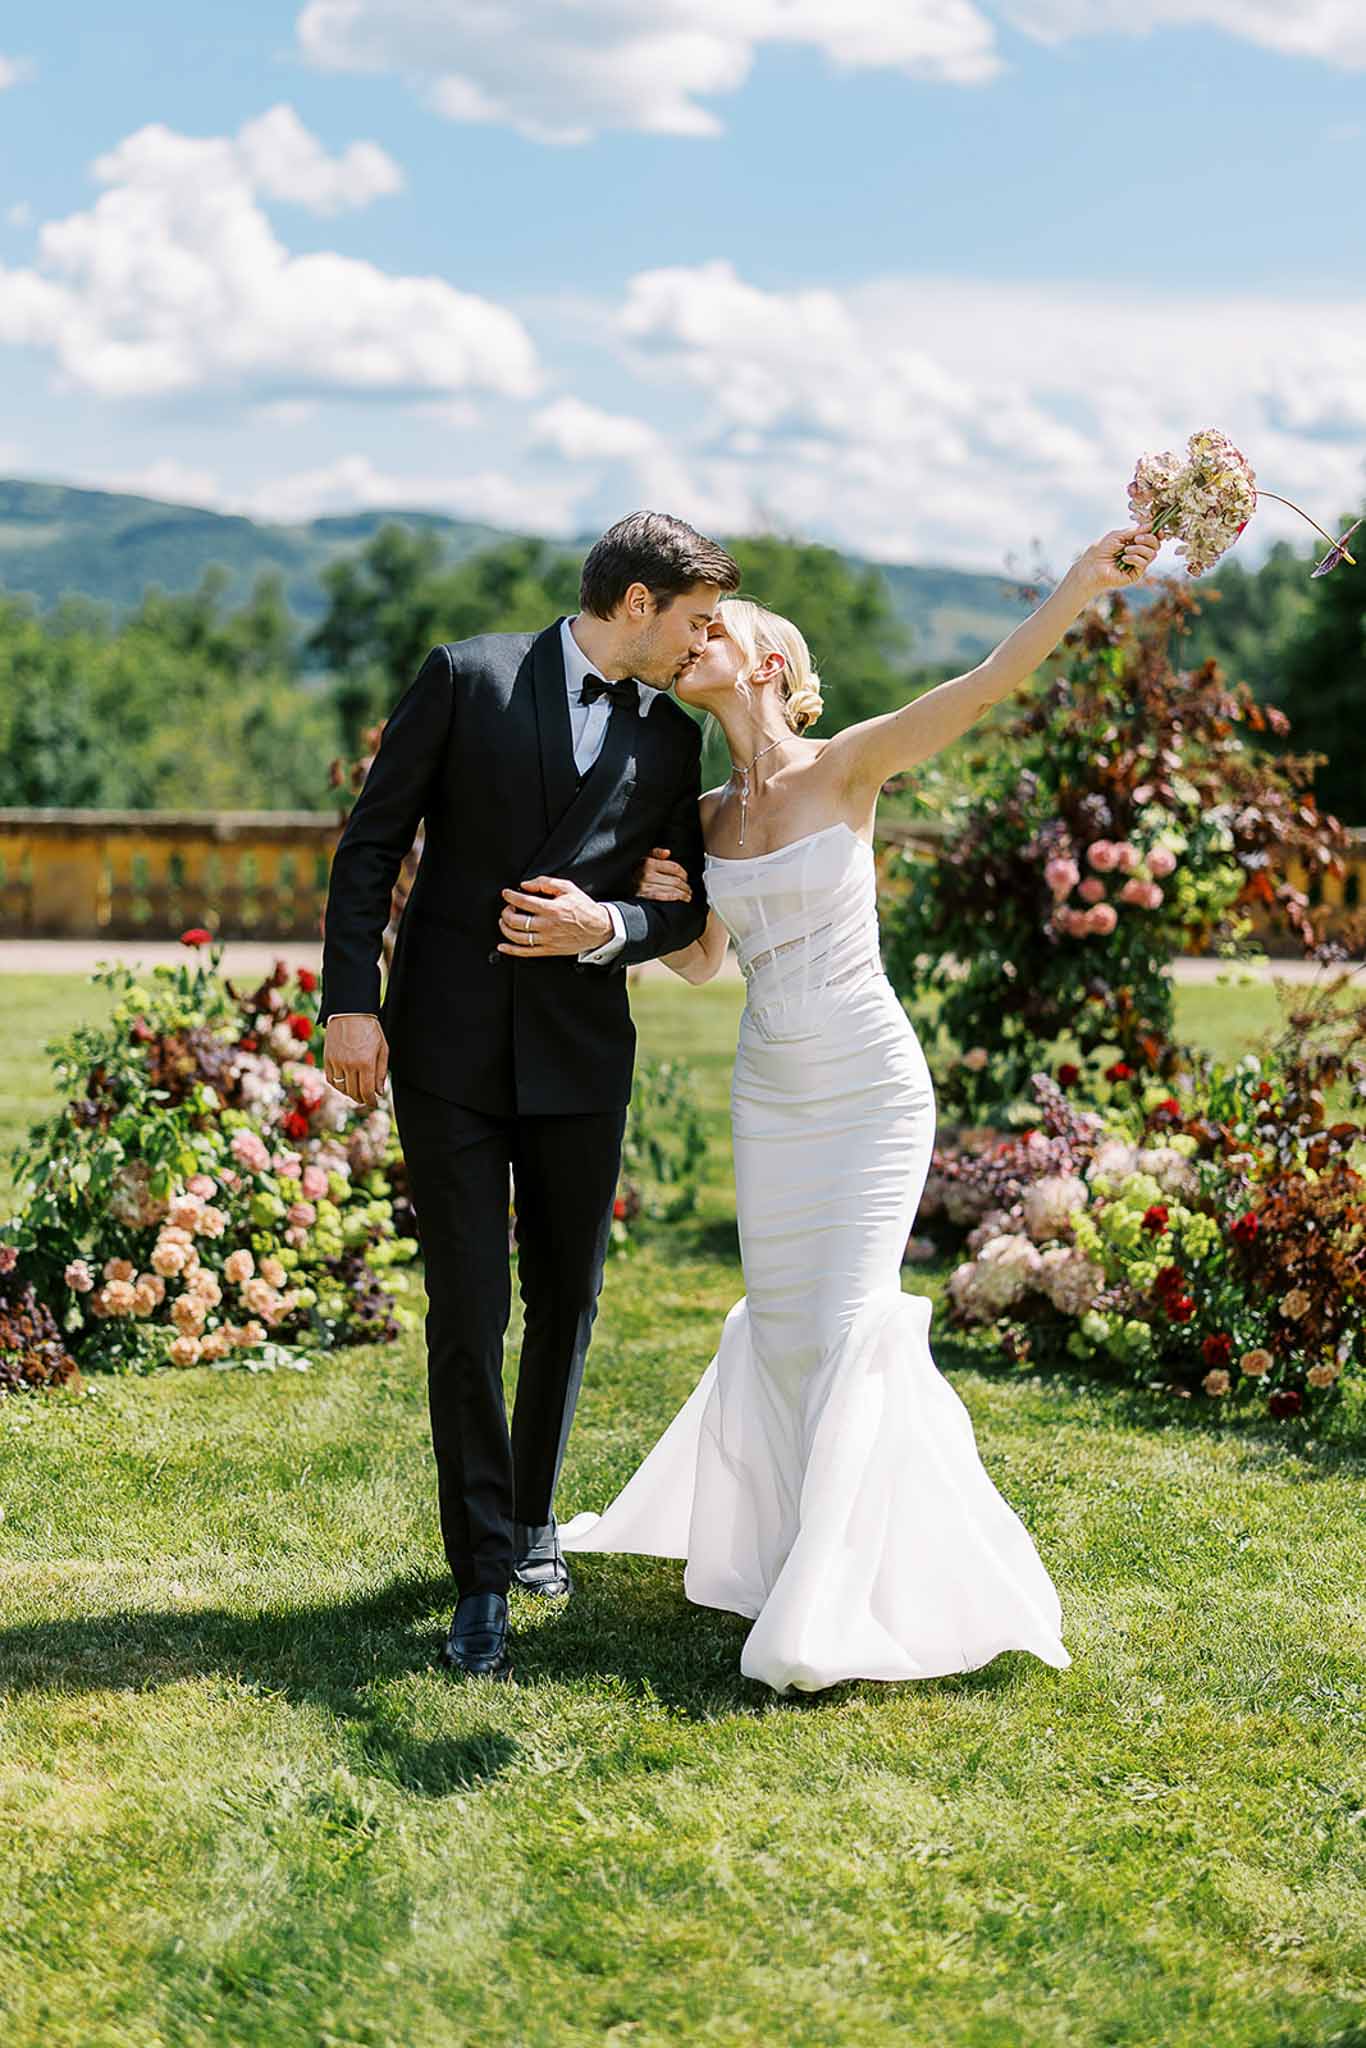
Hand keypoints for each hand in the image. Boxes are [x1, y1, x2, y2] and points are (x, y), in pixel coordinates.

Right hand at [323, 1013, 388, 1106]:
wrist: (350, 1012)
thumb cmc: (370, 1029)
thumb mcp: (382, 1049)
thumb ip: (381, 1072)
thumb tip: (379, 1092)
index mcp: (366, 1063)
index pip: (367, 1091)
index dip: (371, 1101)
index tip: (373, 1104)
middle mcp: (350, 1064)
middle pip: (354, 1092)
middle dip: (362, 1099)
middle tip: (366, 1100)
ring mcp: (337, 1062)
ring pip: (342, 1088)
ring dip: (350, 1094)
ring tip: (356, 1094)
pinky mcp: (328, 1058)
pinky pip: (331, 1079)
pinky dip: (338, 1085)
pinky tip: (344, 1085)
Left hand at [498, 876, 613, 958]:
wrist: (599, 928)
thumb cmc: (584, 908)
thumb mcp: (568, 888)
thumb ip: (545, 882)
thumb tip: (526, 885)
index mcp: (552, 909)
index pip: (523, 902)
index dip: (510, 896)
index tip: (506, 894)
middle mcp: (547, 926)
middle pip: (516, 921)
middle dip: (506, 912)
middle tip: (508, 907)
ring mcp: (547, 940)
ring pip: (517, 937)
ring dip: (506, 928)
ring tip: (505, 921)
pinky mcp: (549, 950)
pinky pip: (525, 953)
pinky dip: (511, 950)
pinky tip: (502, 946)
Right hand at [635, 847, 692, 902]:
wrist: (627, 894)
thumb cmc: (639, 877)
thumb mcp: (644, 861)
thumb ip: (656, 853)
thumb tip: (667, 852)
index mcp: (648, 862)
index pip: (673, 867)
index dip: (683, 873)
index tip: (686, 878)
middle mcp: (646, 874)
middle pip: (675, 880)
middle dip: (685, 885)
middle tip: (688, 889)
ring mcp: (646, 886)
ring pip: (673, 889)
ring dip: (683, 893)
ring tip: (687, 895)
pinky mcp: (647, 897)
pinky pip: (667, 896)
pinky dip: (677, 897)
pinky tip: (682, 898)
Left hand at [1071, 526, 1160, 597]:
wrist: (1091, 566)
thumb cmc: (1101, 550)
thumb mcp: (1117, 535)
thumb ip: (1135, 531)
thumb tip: (1151, 524)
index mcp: (1135, 542)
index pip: (1152, 537)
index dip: (1157, 533)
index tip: (1157, 529)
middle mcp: (1138, 553)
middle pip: (1156, 545)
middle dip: (1149, 539)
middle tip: (1136, 539)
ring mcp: (1137, 564)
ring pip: (1152, 554)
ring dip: (1139, 549)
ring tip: (1125, 550)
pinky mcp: (1135, 574)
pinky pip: (1143, 563)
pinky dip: (1134, 558)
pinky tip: (1123, 559)